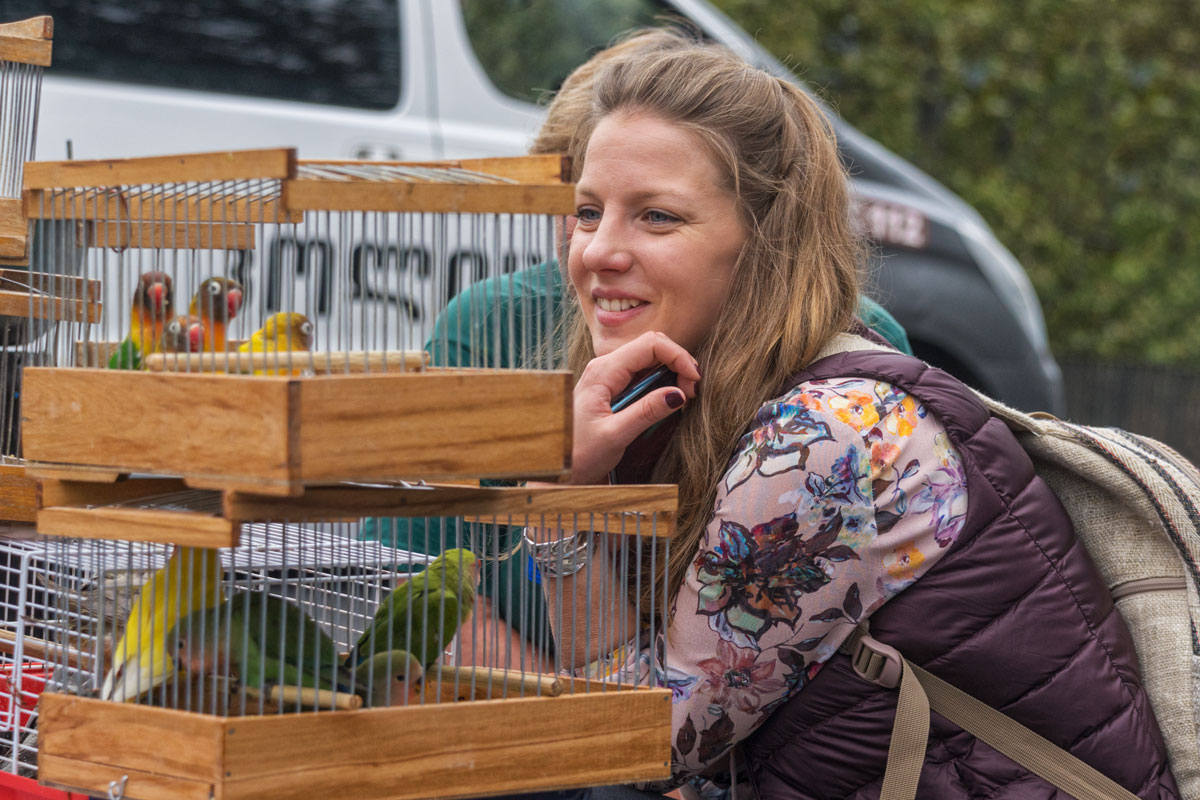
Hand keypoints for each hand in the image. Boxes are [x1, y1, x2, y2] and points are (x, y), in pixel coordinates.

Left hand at [569, 331, 700, 484]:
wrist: (557, 466)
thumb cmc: (577, 454)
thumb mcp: (614, 435)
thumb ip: (646, 412)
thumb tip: (679, 394)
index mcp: (603, 371)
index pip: (650, 344)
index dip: (678, 356)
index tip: (694, 381)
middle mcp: (605, 367)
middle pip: (652, 347)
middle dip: (678, 363)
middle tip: (691, 392)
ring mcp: (609, 376)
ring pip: (649, 359)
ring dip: (671, 373)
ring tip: (683, 398)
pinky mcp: (613, 387)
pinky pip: (642, 374)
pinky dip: (661, 382)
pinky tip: (668, 400)